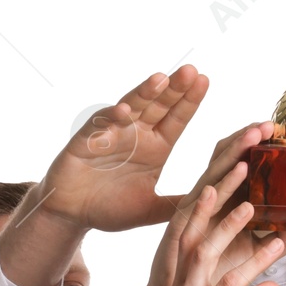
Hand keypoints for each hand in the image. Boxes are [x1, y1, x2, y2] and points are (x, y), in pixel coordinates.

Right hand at [30, 65, 209, 232]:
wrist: (72, 215)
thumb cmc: (110, 209)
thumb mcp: (151, 210)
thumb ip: (177, 204)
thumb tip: (213, 203)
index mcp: (155, 147)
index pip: (176, 119)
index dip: (189, 100)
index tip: (204, 80)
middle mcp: (135, 135)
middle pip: (158, 106)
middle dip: (174, 88)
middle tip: (191, 70)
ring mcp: (110, 134)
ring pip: (130, 108)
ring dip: (144, 94)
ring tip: (161, 79)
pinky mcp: (85, 142)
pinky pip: (99, 127)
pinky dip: (110, 118)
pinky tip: (124, 111)